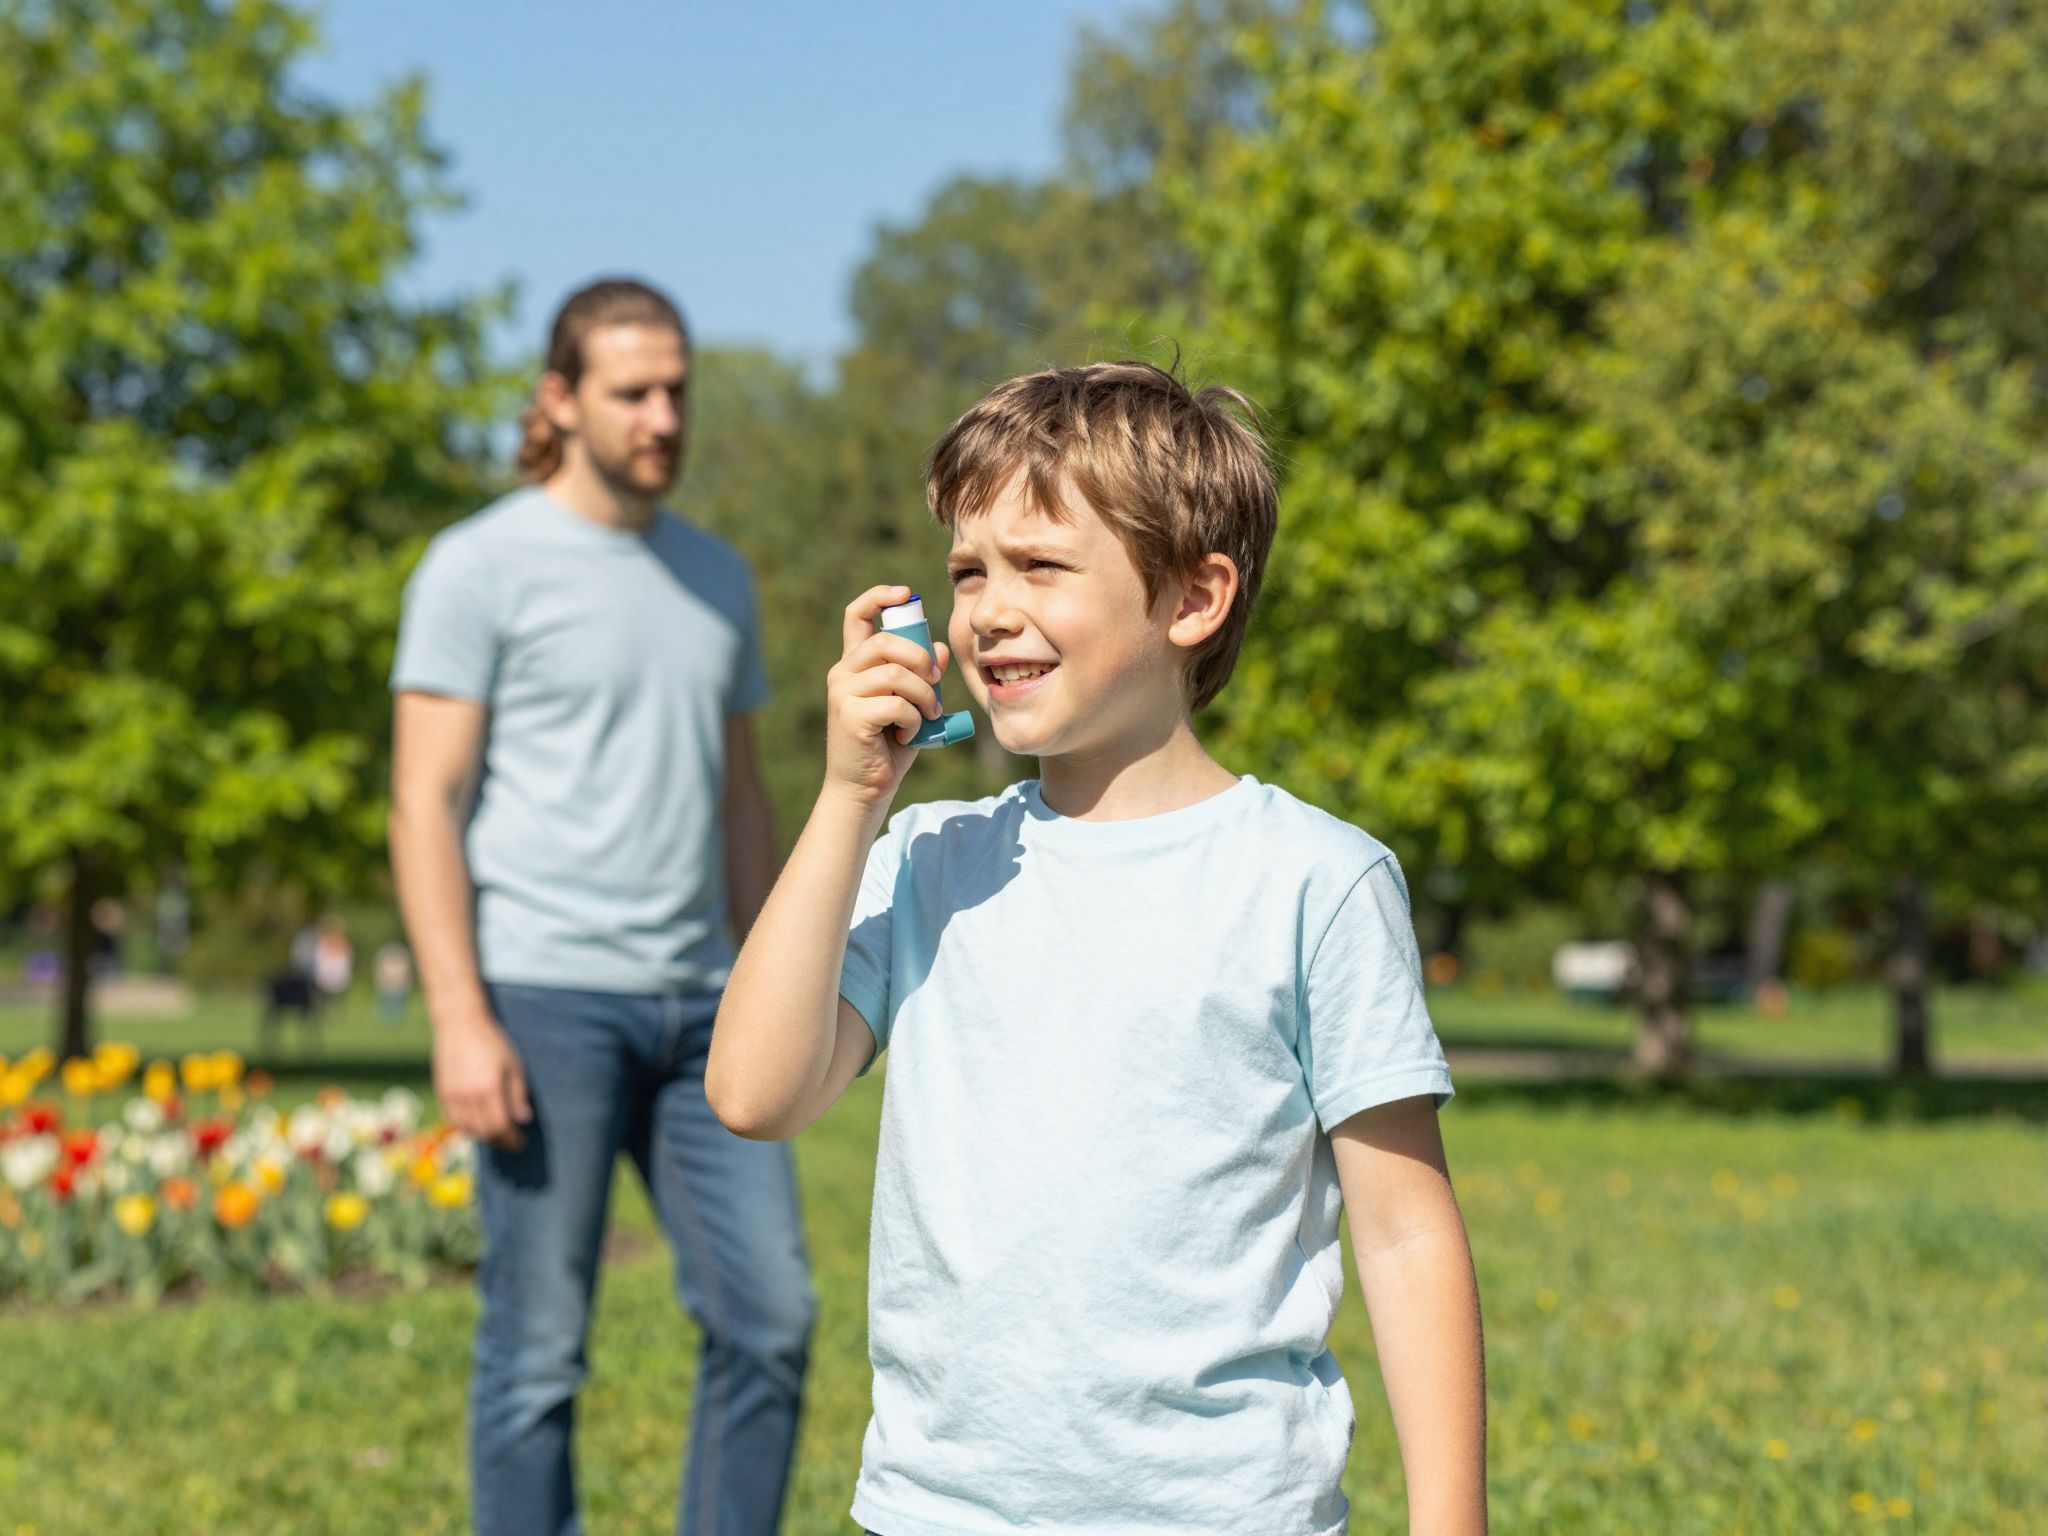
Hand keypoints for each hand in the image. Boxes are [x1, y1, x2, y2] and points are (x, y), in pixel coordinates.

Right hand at [432, 1010, 532, 1150]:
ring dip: (483, 1135)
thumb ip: (518, 1093)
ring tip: (497, 1133)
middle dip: (500, 1140)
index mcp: (489, 1088)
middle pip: (484, 1131)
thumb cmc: (492, 1042)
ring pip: (467, 1129)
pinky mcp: (441, 1093)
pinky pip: (453, 1120)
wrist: (460, 1025)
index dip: (512, 1139)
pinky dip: (466, 1127)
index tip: (521, 1143)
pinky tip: (477, 1124)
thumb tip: (523, 1119)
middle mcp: (468, 1095)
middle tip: (511, 1141)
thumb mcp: (513, 1064)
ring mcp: (452, 1095)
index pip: (501, 1126)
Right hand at [824, 584, 949, 806]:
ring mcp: (843, 694)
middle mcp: (842, 673)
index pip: (857, 616)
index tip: (905, 594)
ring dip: (924, 695)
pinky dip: (914, 719)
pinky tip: (907, 735)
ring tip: (927, 715)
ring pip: (897, 674)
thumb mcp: (912, 705)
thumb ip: (922, 677)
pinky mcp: (850, 715)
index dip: (878, 597)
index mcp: (855, 665)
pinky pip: (897, 704)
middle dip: (921, 659)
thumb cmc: (888, 747)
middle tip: (935, 684)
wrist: (864, 790)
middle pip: (886, 642)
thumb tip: (939, 647)